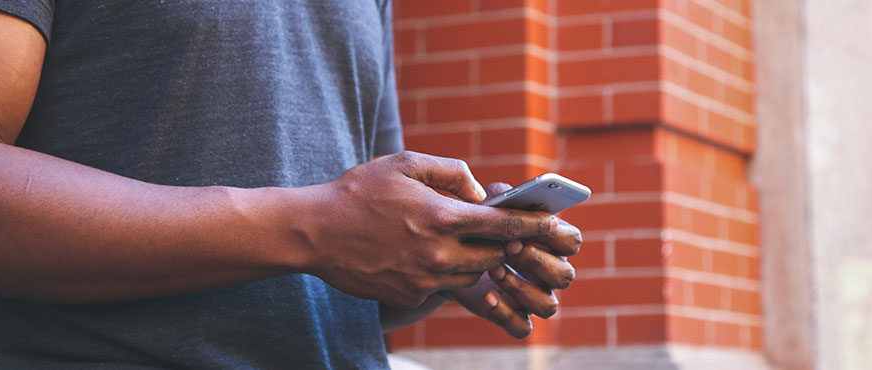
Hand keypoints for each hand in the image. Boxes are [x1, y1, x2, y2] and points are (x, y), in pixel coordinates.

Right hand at [301, 152, 557, 307]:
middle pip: (494, 256)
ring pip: (472, 276)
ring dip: (476, 260)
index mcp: (441, 217)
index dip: (534, 226)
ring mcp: (424, 279)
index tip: (556, 225)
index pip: (503, 225)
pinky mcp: (410, 295)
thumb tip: (479, 191)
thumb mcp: (404, 162)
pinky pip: (443, 287)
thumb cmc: (359, 191)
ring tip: (462, 241)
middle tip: (505, 233)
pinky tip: (426, 255)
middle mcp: (438, 253)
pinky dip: (446, 273)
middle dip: (503, 245)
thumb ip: (450, 171)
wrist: (314, 232)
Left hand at [447, 183, 581, 337]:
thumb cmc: (479, 227)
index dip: (555, 236)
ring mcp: (534, 298)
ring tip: (494, 270)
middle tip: (508, 246)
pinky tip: (487, 296)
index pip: (573, 241)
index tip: (528, 226)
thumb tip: (506, 194)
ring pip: (547, 305)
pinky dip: (506, 313)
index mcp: (552, 243)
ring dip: (522, 288)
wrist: (450, 257)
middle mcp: (549, 273)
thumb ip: (500, 197)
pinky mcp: (514, 317)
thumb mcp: (487, 207)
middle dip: (537, 260)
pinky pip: (522, 327)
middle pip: (565, 276)